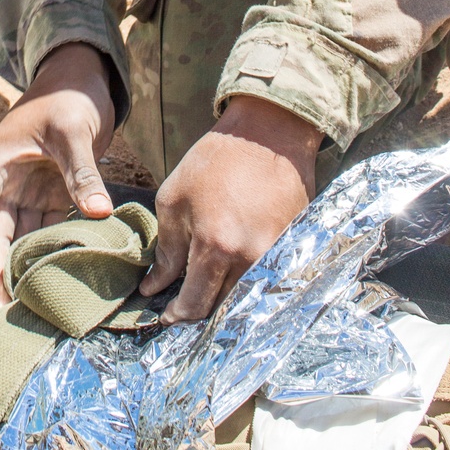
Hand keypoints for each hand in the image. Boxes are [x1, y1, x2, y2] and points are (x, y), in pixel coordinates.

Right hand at [0, 43, 115, 303]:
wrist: (87, 79)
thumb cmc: (69, 96)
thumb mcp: (72, 130)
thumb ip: (82, 172)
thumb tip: (99, 212)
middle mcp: (10, 181)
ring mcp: (32, 189)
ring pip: (20, 234)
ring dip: (19, 264)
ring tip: (23, 301)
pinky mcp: (55, 193)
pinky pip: (49, 226)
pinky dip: (49, 249)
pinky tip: (55, 276)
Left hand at [140, 95, 321, 323]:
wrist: (268, 134)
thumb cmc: (215, 161)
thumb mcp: (174, 198)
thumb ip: (166, 249)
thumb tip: (154, 286)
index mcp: (216, 246)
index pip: (196, 304)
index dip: (177, 315)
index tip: (164, 316)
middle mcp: (251, 259)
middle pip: (224, 308)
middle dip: (200, 311)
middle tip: (181, 302)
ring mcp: (279, 256)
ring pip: (247, 298)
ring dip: (225, 300)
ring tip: (206, 287)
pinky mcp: (295, 248)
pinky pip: (268, 279)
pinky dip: (249, 283)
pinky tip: (233, 271)